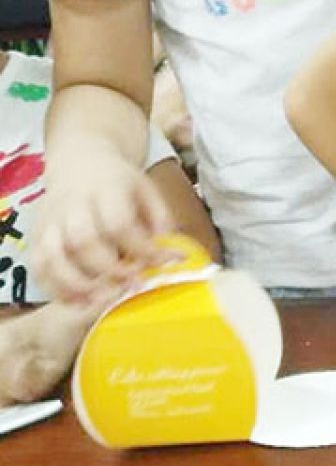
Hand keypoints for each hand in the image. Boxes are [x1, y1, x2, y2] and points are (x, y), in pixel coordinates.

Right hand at [32, 148, 173, 303]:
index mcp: (106, 188)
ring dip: (77, 284)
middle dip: (108, 269)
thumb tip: (171, 253)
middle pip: (83, 240)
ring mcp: (50, 220)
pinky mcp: (35, 236)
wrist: (80, 164)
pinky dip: (55, 288)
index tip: (158, 262)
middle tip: (130, 284)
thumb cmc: (119, 184)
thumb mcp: (147, 190)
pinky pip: (38, 267)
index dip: (139, 247)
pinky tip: (77, 301)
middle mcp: (73, 204)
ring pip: (53, 256)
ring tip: (101, 299)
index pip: (119, 222)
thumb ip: (160, 219)